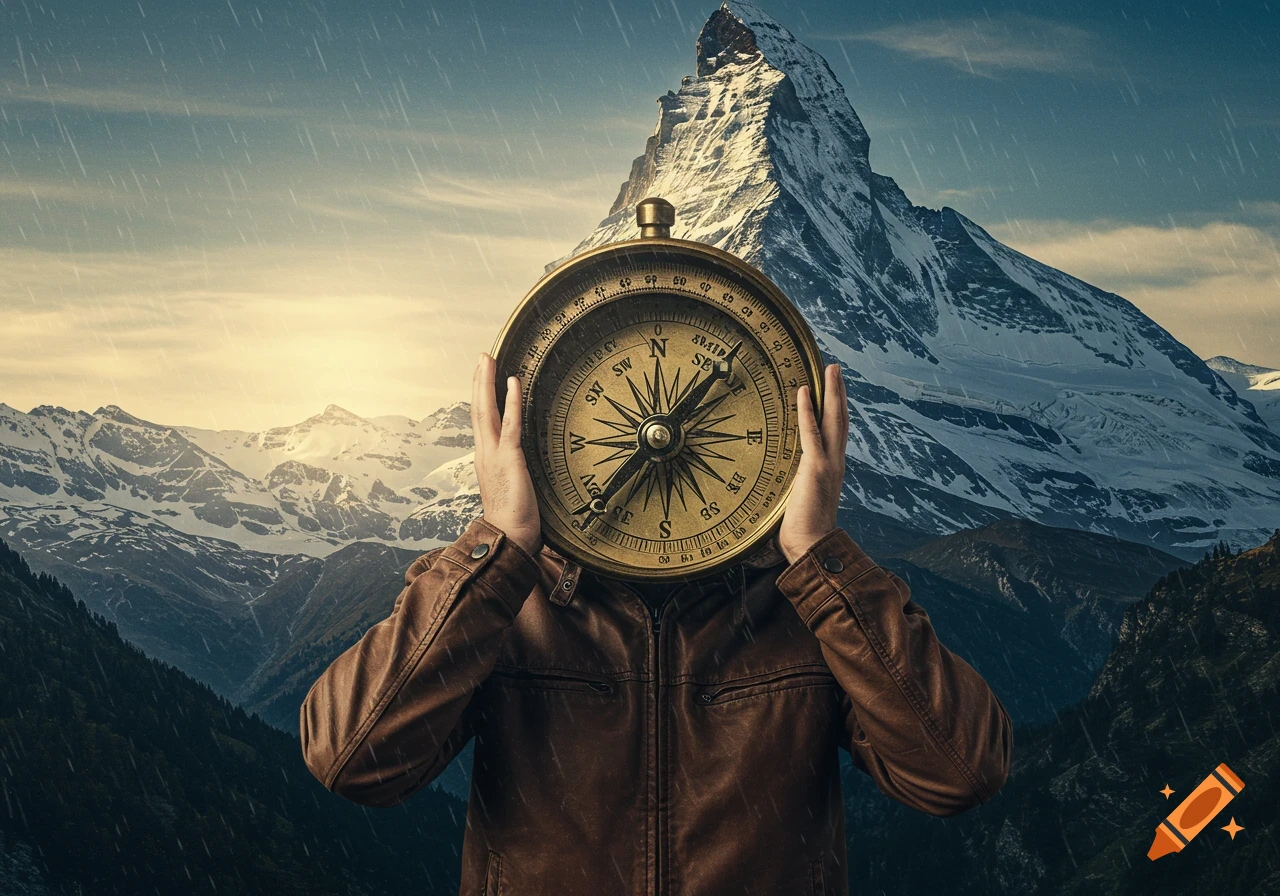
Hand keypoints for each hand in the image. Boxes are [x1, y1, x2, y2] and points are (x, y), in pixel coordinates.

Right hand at [471, 353, 540, 554]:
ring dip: (487, 382)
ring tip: (488, 359)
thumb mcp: (511, 488)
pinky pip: (510, 424)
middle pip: (478, 410)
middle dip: (479, 381)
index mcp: (484, 459)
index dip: (480, 396)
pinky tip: (513, 382)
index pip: (480, 421)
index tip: (482, 376)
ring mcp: (494, 455)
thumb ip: (512, 471)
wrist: (509, 540)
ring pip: (486, 411)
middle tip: (482, 356)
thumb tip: (520, 463)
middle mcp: (484, 454)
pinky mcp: (509, 459)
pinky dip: (511, 401)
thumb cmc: (513, 520)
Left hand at [778, 362, 847, 563]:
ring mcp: (828, 464)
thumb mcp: (799, 503)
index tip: (834, 391)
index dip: (836, 410)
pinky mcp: (815, 468)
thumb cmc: (803, 534)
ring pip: (834, 419)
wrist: (813, 549)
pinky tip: (804, 390)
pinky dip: (807, 410)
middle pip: (841, 419)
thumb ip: (795, 488)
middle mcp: (836, 463)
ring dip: (832, 392)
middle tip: (836, 369)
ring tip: (831, 369)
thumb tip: (779, 485)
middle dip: (839, 392)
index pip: (836, 433)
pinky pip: (811, 432)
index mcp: (832, 470)